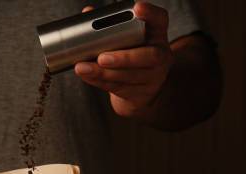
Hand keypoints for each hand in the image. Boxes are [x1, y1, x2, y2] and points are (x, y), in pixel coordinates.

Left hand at [75, 2, 173, 117]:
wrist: (138, 90)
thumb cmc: (129, 55)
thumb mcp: (126, 39)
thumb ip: (109, 25)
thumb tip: (87, 12)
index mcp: (157, 34)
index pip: (160, 19)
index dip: (151, 13)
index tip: (137, 7)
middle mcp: (161, 55)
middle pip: (150, 56)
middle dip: (124, 58)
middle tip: (101, 58)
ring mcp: (155, 77)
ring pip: (131, 76)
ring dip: (105, 73)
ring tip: (84, 68)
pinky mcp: (143, 94)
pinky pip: (120, 88)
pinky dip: (100, 82)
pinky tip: (87, 75)